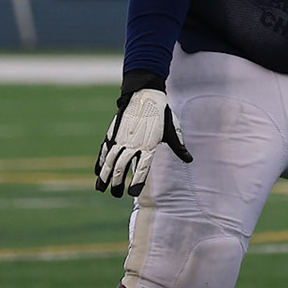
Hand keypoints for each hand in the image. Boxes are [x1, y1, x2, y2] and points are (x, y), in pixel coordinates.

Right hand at [95, 78, 192, 197]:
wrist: (145, 93)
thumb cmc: (161, 113)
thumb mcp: (171, 130)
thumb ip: (178, 147)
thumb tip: (189, 160)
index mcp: (148, 145)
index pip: (142, 168)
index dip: (136, 181)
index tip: (132, 193)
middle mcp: (133, 143)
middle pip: (121, 167)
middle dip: (117, 183)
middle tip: (115, 195)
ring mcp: (121, 138)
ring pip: (110, 160)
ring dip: (105, 175)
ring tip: (101, 188)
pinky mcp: (114, 132)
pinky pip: (104, 149)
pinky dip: (100, 160)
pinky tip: (98, 171)